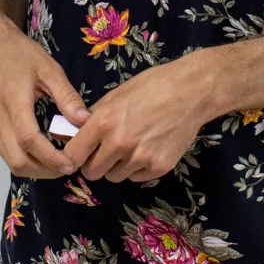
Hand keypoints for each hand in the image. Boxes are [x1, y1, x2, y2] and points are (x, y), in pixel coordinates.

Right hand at [0, 17, 89, 178]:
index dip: (50, 158)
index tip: (71, 164)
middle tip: (69, 167)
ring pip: (11, 162)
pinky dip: (26, 161)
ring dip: (36, 170)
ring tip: (59, 163)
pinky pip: (7, 154)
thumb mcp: (49, 69)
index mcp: (13, 102)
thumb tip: (84, 121)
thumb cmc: (20, 54)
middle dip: (45, 171)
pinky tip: (43, 154)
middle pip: (18, 160)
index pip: (29, 141)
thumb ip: (67, 96)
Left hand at [60, 55, 215, 183]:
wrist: (191, 92)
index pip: (73, 155)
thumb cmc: (152, 86)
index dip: (72, 157)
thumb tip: (74, 132)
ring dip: (117, 166)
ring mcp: (140, 158)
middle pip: (92, 172)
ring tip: (131, 145)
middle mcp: (119, 143)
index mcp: (104, 122)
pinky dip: (137, 168)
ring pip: (114, 176)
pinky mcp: (158, 167)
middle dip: (94, 164)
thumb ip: (94, 117)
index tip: (76, 156)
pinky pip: (136, 177)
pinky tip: (147, 148)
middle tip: (104, 151)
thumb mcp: (116, 95)